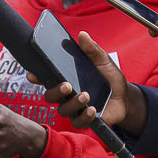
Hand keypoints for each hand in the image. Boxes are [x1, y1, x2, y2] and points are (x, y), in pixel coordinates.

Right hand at [26, 31, 147, 133]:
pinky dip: (84, 117)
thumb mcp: (103, 61)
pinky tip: (92, 110)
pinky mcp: (85, 120)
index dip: (36, 77)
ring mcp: (74, 109)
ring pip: (63, 110)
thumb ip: (92, 50)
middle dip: (56, 91)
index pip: (46, 78)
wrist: (125, 97)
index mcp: (67, 78)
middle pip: (50, 96)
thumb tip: (82, 35)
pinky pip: (78, 122)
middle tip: (67, 85)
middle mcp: (66, 95)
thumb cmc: (109, 78)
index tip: (33, 74)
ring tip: (86, 96)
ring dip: (72, 104)